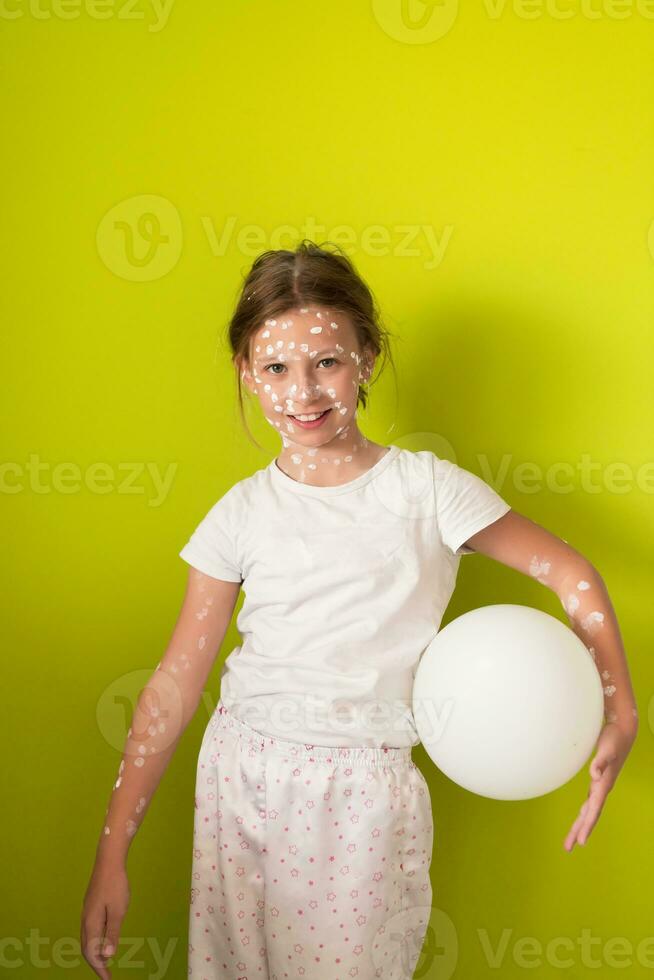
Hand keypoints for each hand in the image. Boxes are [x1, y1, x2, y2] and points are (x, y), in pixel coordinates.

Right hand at [81, 861, 130, 977]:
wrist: (108, 861)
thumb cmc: (115, 885)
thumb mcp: (118, 911)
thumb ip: (112, 933)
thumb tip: (107, 955)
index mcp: (91, 923)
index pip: (91, 953)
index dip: (99, 967)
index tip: (107, 979)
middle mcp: (85, 919)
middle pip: (87, 948)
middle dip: (96, 962)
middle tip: (107, 974)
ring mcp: (87, 912)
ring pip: (88, 938)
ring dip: (95, 951)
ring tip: (106, 960)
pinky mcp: (91, 905)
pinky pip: (91, 929)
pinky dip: (96, 940)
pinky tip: (104, 939)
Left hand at [564, 722, 636, 851]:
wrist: (622, 731)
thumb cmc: (614, 739)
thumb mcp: (606, 749)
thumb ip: (600, 762)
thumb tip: (594, 774)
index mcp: (603, 785)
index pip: (593, 810)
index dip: (587, 826)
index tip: (581, 842)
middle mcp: (602, 787)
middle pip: (589, 814)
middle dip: (579, 831)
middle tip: (568, 848)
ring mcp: (601, 785)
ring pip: (588, 810)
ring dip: (580, 824)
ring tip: (572, 839)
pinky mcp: (599, 779)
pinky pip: (590, 801)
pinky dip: (584, 812)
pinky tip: (581, 816)